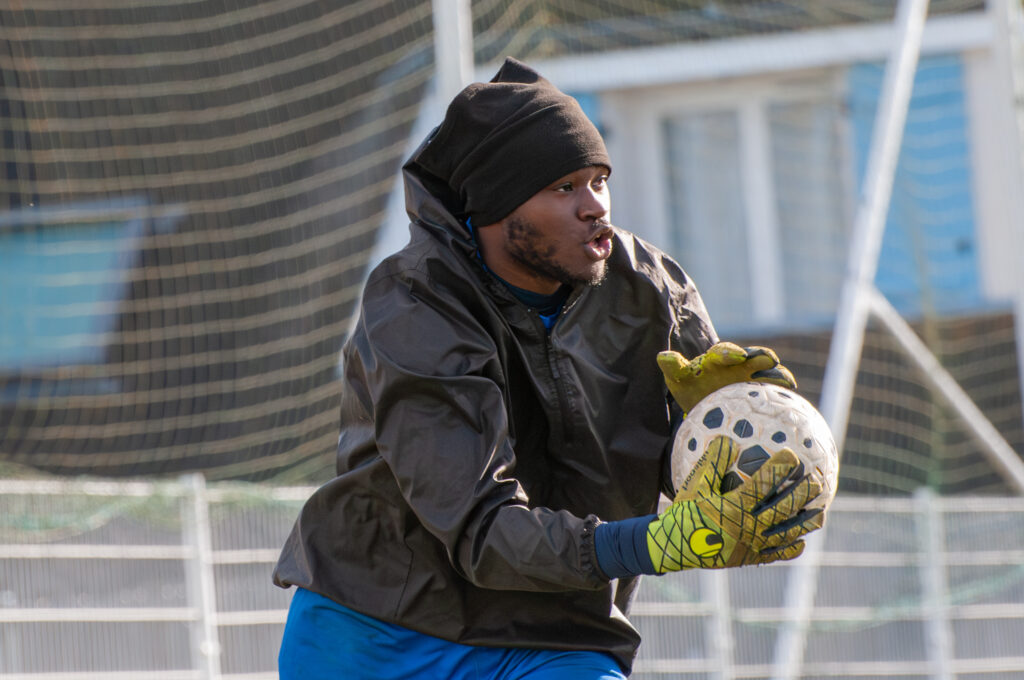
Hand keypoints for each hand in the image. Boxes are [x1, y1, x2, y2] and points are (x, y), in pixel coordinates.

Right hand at [646, 436, 822, 571]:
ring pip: (787, 534)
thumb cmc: (685, 512)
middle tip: (816, 481)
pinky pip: (777, 554)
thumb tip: (728, 439)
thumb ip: (713, 462)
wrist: (675, 547)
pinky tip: (800, 541)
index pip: (764, 483)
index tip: (792, 454)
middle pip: (784, 508)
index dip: (780, 467)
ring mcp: (752, 545)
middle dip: (802, 494)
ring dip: (806, 523)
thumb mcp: (694, 485)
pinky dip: (791, 548)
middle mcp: (748, 527)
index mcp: (734, 506)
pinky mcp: (751, 558)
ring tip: (820, 514)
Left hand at [657, 341, 796, 414]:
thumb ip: (674, 367)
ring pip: (771, 372)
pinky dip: (784, 393)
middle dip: (761, 355)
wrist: (705, 406)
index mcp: (717, 359)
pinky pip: (777, 391)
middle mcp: (740, 364)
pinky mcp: (764, 393)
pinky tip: (790, 401)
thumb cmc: (691, 388)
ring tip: (786, 382)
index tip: (738, 356)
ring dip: (778, 374)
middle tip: (769, 359)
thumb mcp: (679, 379)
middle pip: (755, 355)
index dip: (731, 352)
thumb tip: (662, 356)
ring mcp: (755, 378)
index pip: (724, 351)